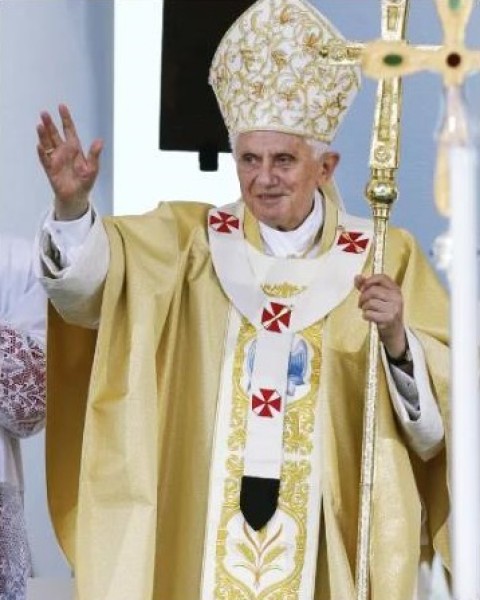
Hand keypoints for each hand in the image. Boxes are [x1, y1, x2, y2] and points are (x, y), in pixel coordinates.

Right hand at [37, 104, 102, 219]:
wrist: (76, 196)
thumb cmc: (85, 181)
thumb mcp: (93, 168)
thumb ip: (95, 154)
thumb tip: (100, 141)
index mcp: (75, 148)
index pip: (69, 130)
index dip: (65, 119)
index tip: (61, 106)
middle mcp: (63, 151)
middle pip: (55, 134)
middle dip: (50, 124)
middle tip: (44, 113)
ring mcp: (56, 159)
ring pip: (48, 143)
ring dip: (43, 135)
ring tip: (40, 125)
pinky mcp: (50, 169)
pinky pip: (45, 159)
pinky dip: (42, 152)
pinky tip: (40, 145)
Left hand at [354, 274, 406, 357]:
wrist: (394, 331)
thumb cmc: (384, 312)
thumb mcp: (379, 297)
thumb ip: (367, 286)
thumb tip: (357, 277)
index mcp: (395, 289)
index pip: (382, 277)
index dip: (369, 281)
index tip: (362, 288)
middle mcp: (396, 297)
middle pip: (373, 290)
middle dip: (363, 297)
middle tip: (361, 303)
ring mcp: (394, 308)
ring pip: (370, 302)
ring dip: (364, 307)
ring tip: (366, 310)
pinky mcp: (389, 319)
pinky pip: (370, 313)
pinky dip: (365, 315)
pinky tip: (369, 317)